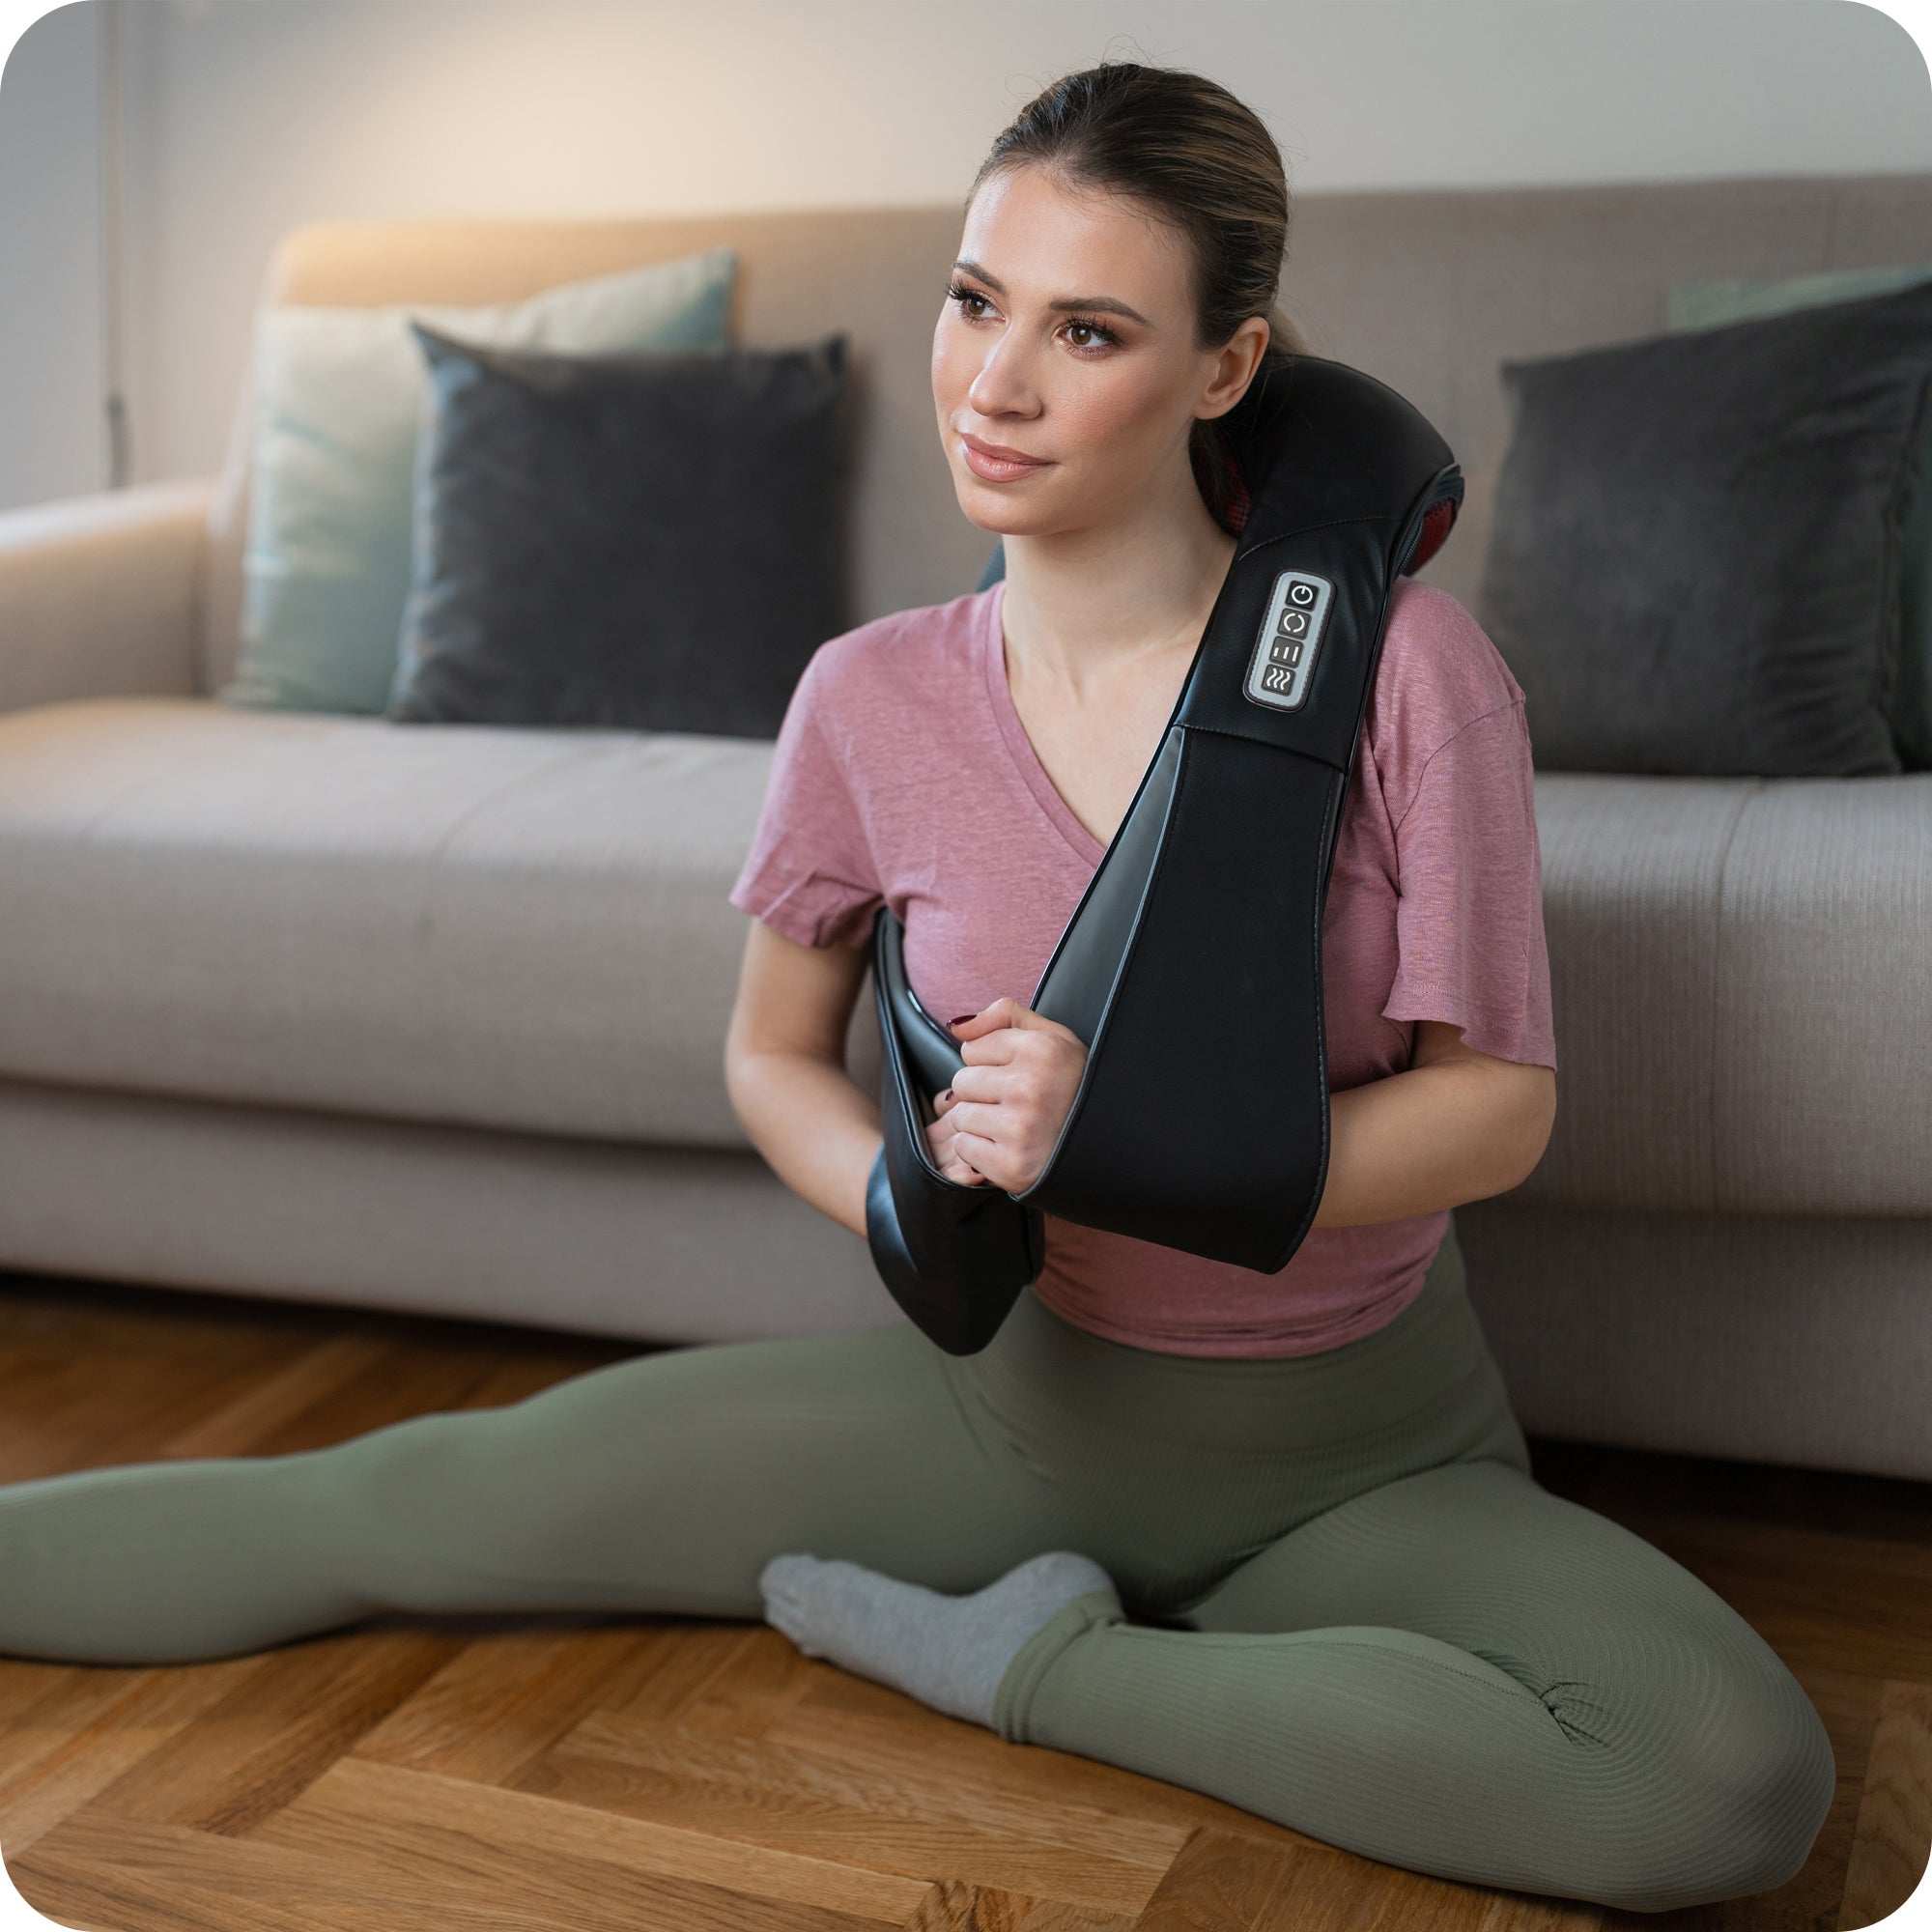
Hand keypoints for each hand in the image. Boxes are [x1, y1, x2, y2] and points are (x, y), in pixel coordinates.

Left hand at [921, 997, 1087, 1191]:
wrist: (1109, 1144)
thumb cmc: (1075, 1087)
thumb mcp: (1055, 1038)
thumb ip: (1005, 1016)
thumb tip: (956, 1025)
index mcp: (1041, 1049)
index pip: (971, 1048)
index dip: (991, 1063)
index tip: (1018, 1075)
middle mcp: (1029, 1087)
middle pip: (961, 1082)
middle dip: (982, 1093)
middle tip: (1016, 1104)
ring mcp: (1019, 1129)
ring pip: (960, 1116)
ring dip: (980, 1123)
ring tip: (1015, 1126)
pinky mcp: (1010, 1165)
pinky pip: (964, 1148)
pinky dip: (980, 1152)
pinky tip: (1010, 1147)